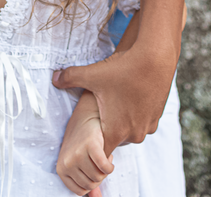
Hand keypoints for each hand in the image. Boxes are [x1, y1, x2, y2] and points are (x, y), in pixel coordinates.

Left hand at [52, 41, 175, 153]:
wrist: (155, 59)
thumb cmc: (122, 70)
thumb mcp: (92, 74)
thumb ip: (69, 78)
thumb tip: (53, 78)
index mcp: (115, 131)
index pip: (101, 152)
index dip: (94, 144)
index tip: (90, 132)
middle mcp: (134, 134)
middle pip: (115, 140)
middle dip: (108, 128)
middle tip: (103, 110)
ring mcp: (148, 127)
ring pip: (130, 131)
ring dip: (123, 122)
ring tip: (117, 102)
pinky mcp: (157, 118)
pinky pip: (143, 124)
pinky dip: (136, 115)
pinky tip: (131, 98)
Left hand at [57, 98, 112, 194]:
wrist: (87, 116)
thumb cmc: (83, 142)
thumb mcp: (79, 163)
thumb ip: (86, 181)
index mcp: (61, 169)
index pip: (80, 191)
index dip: (91, 183)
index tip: (93, 170)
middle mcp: (67, 163)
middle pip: (91, 184)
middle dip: (99, 176)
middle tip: (99, 162)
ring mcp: (77, 154)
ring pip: (99, 177)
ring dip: (105, 169)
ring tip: (103, 156)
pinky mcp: (90, 146)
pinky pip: (105, 168)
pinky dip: (110, 166)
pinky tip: (110, 158)